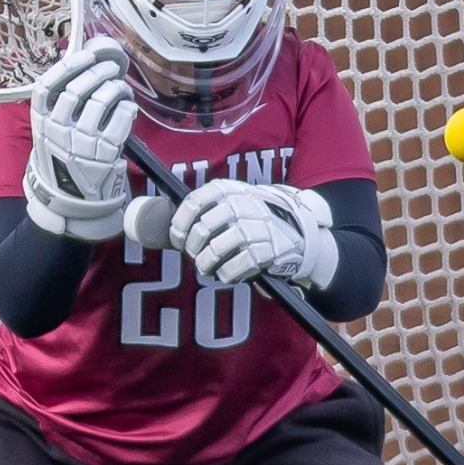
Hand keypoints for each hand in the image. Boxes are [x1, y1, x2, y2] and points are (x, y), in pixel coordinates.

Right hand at [22, 36, 137, 240]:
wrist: (70, 199)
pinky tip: (127, 106)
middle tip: (111, 67)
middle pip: (78, 88)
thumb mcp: (51, 130)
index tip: (87, 55)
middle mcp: (58, 130)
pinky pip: (120, 118)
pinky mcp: (105, 153)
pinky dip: (126, 106)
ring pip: (100, 100)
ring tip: (120, 88)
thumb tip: (87, 64)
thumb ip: (62, 103)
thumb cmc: (64, 156)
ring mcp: (82, 142)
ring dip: (115, 87)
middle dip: (99, 71)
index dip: (69, 66)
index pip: (48, 86)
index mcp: (41, 121)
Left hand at [170, 180, 339, 287]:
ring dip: (206, 264)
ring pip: (215, 250)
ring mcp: (256, 227)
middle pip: (201, 230)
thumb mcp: (232, 205)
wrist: (299, 233)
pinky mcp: (268, 250)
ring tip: (208, 268)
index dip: (179, 224)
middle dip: (193, 249)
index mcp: (229, 189)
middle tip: (196, 256)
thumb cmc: (254, 221)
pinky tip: (228, 273)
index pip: (193, 202)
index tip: (178, 239)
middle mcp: (242, 204)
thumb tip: (164, 227)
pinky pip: (235, 267)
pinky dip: (227, 274)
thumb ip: (204, 212)